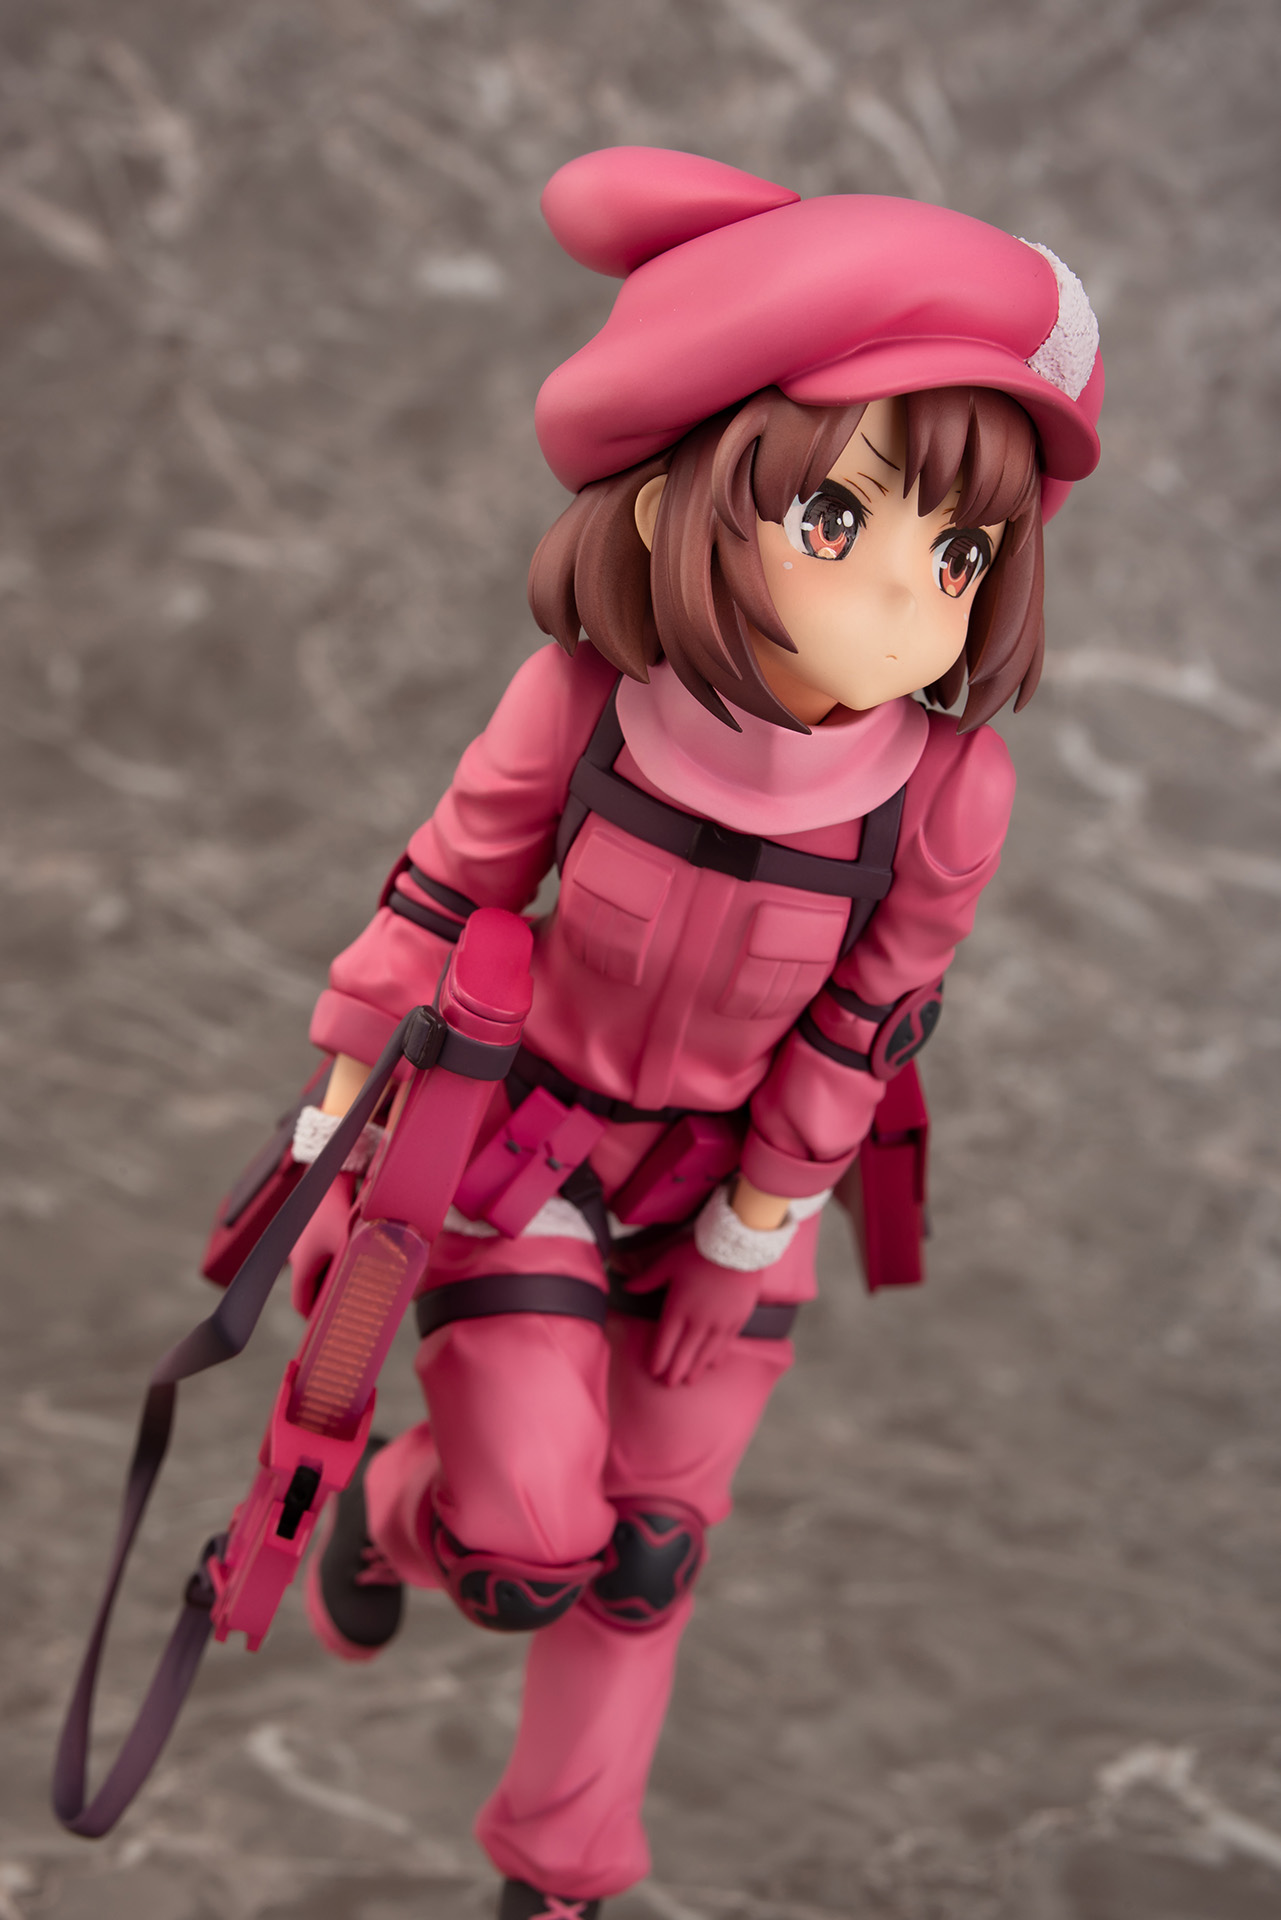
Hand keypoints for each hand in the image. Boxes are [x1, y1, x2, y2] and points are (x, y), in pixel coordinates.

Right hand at [288, 1169, 354, 1315]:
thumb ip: (365, 1263)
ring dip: (334, 1276)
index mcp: (303, 1265)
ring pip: (318, 1268)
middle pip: (312, 1288)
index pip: (303, 1305)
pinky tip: (355, 1253)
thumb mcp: (352, 1238)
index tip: (334, 1326)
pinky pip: (322, 1250)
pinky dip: (335, 1256)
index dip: (318, 1318)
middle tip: (352, 1305)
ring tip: (358, 1280)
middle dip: (331, 1297)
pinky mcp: (312, 1227)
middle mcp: (297, 1255)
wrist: (326, 1169)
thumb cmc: (334, 1206)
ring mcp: (303, 1240)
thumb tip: (390, 1285)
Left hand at [626, 1239, 761, 1386]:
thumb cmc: (700, 1253)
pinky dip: (716, 1358)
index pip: (665, 1342)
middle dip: (674, 1371)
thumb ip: (647, 1279)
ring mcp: (718, 1324)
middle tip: (668, 1384)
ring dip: (694, 1370)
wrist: (738, 1249)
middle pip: (683, 1353)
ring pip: (704, 1354)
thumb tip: (627, 1287)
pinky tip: (712, 1366)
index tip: (654, 1372)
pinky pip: (724, 1346)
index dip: (658, 1359)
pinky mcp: (736, 1321)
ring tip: (688, 1381)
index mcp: (678, 1308)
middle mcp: (697, 1321)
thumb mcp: (668, 1262)